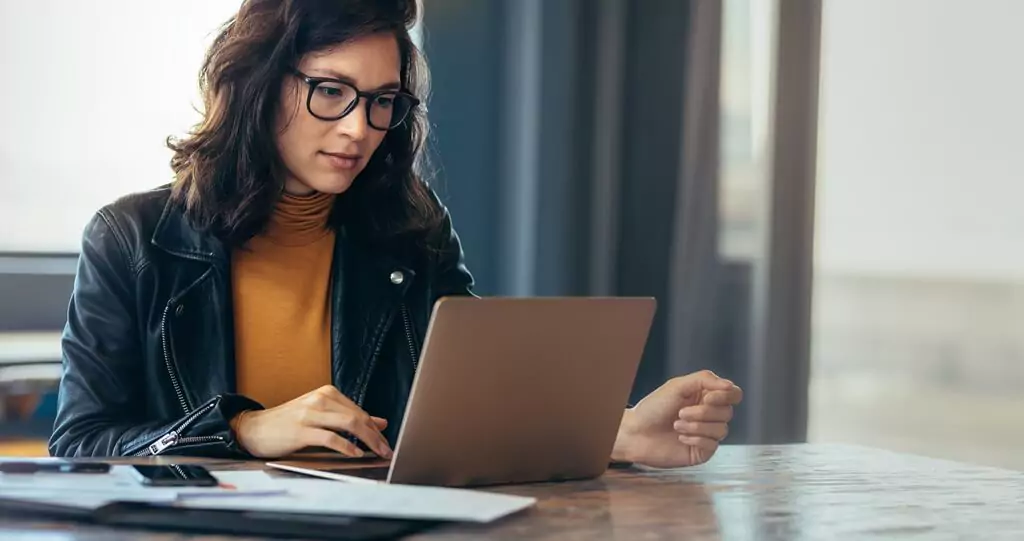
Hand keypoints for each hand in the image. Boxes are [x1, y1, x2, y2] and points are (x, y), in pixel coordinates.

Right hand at [231, 385, 392, 458]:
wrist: (254, 428)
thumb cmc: (287, 423)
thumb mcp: (320, 415)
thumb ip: (348, 417)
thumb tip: (380, 422)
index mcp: (326, 393)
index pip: (359, 411)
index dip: (375, 428)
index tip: (386, 442)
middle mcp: (320, 399)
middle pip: (358, 417)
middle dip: (376, 435)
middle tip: (387, 450)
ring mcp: (310, 413)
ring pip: (349, 424)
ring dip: (368, 440)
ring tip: (377, 452)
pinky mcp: (301, 430)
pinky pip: (330, 438)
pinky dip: (346, 447)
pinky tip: (355, 454)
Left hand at [612, 370, 741, 467]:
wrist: (636, 433)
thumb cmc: (654, 408)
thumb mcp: (677, 386)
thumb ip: (704, 380)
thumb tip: (729, 385)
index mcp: (706, 396)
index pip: (734, 394)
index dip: (725, 396)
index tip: (707, 397)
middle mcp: (710, 415)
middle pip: (728, 412)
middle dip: (703, 412)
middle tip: (680, 412)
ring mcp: (707, 434)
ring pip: (722, 429)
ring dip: (696, 426)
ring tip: (676, 425)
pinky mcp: (702, 451)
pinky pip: (712, 445)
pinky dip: (695, 438)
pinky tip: (680, 437)